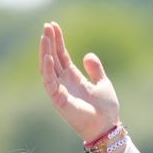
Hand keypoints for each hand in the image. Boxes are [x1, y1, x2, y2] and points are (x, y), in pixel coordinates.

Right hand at [40, 21, 120, 142]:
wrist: (107, 127)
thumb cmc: (106, 109)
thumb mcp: (103, 83)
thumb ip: (95, 69)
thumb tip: (88, 55)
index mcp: (73, 78)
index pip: (62, 55)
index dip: (57, 41)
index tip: (53, 25)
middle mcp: (64, 83)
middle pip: (53, 58)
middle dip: (49, 42)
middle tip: (47, 25)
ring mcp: (59, 91)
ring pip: (47, 68)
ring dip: (45, 52)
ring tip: (45, 36)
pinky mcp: (58, 101)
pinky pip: (49, 83)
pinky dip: (47, 70)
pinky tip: (48, 57)